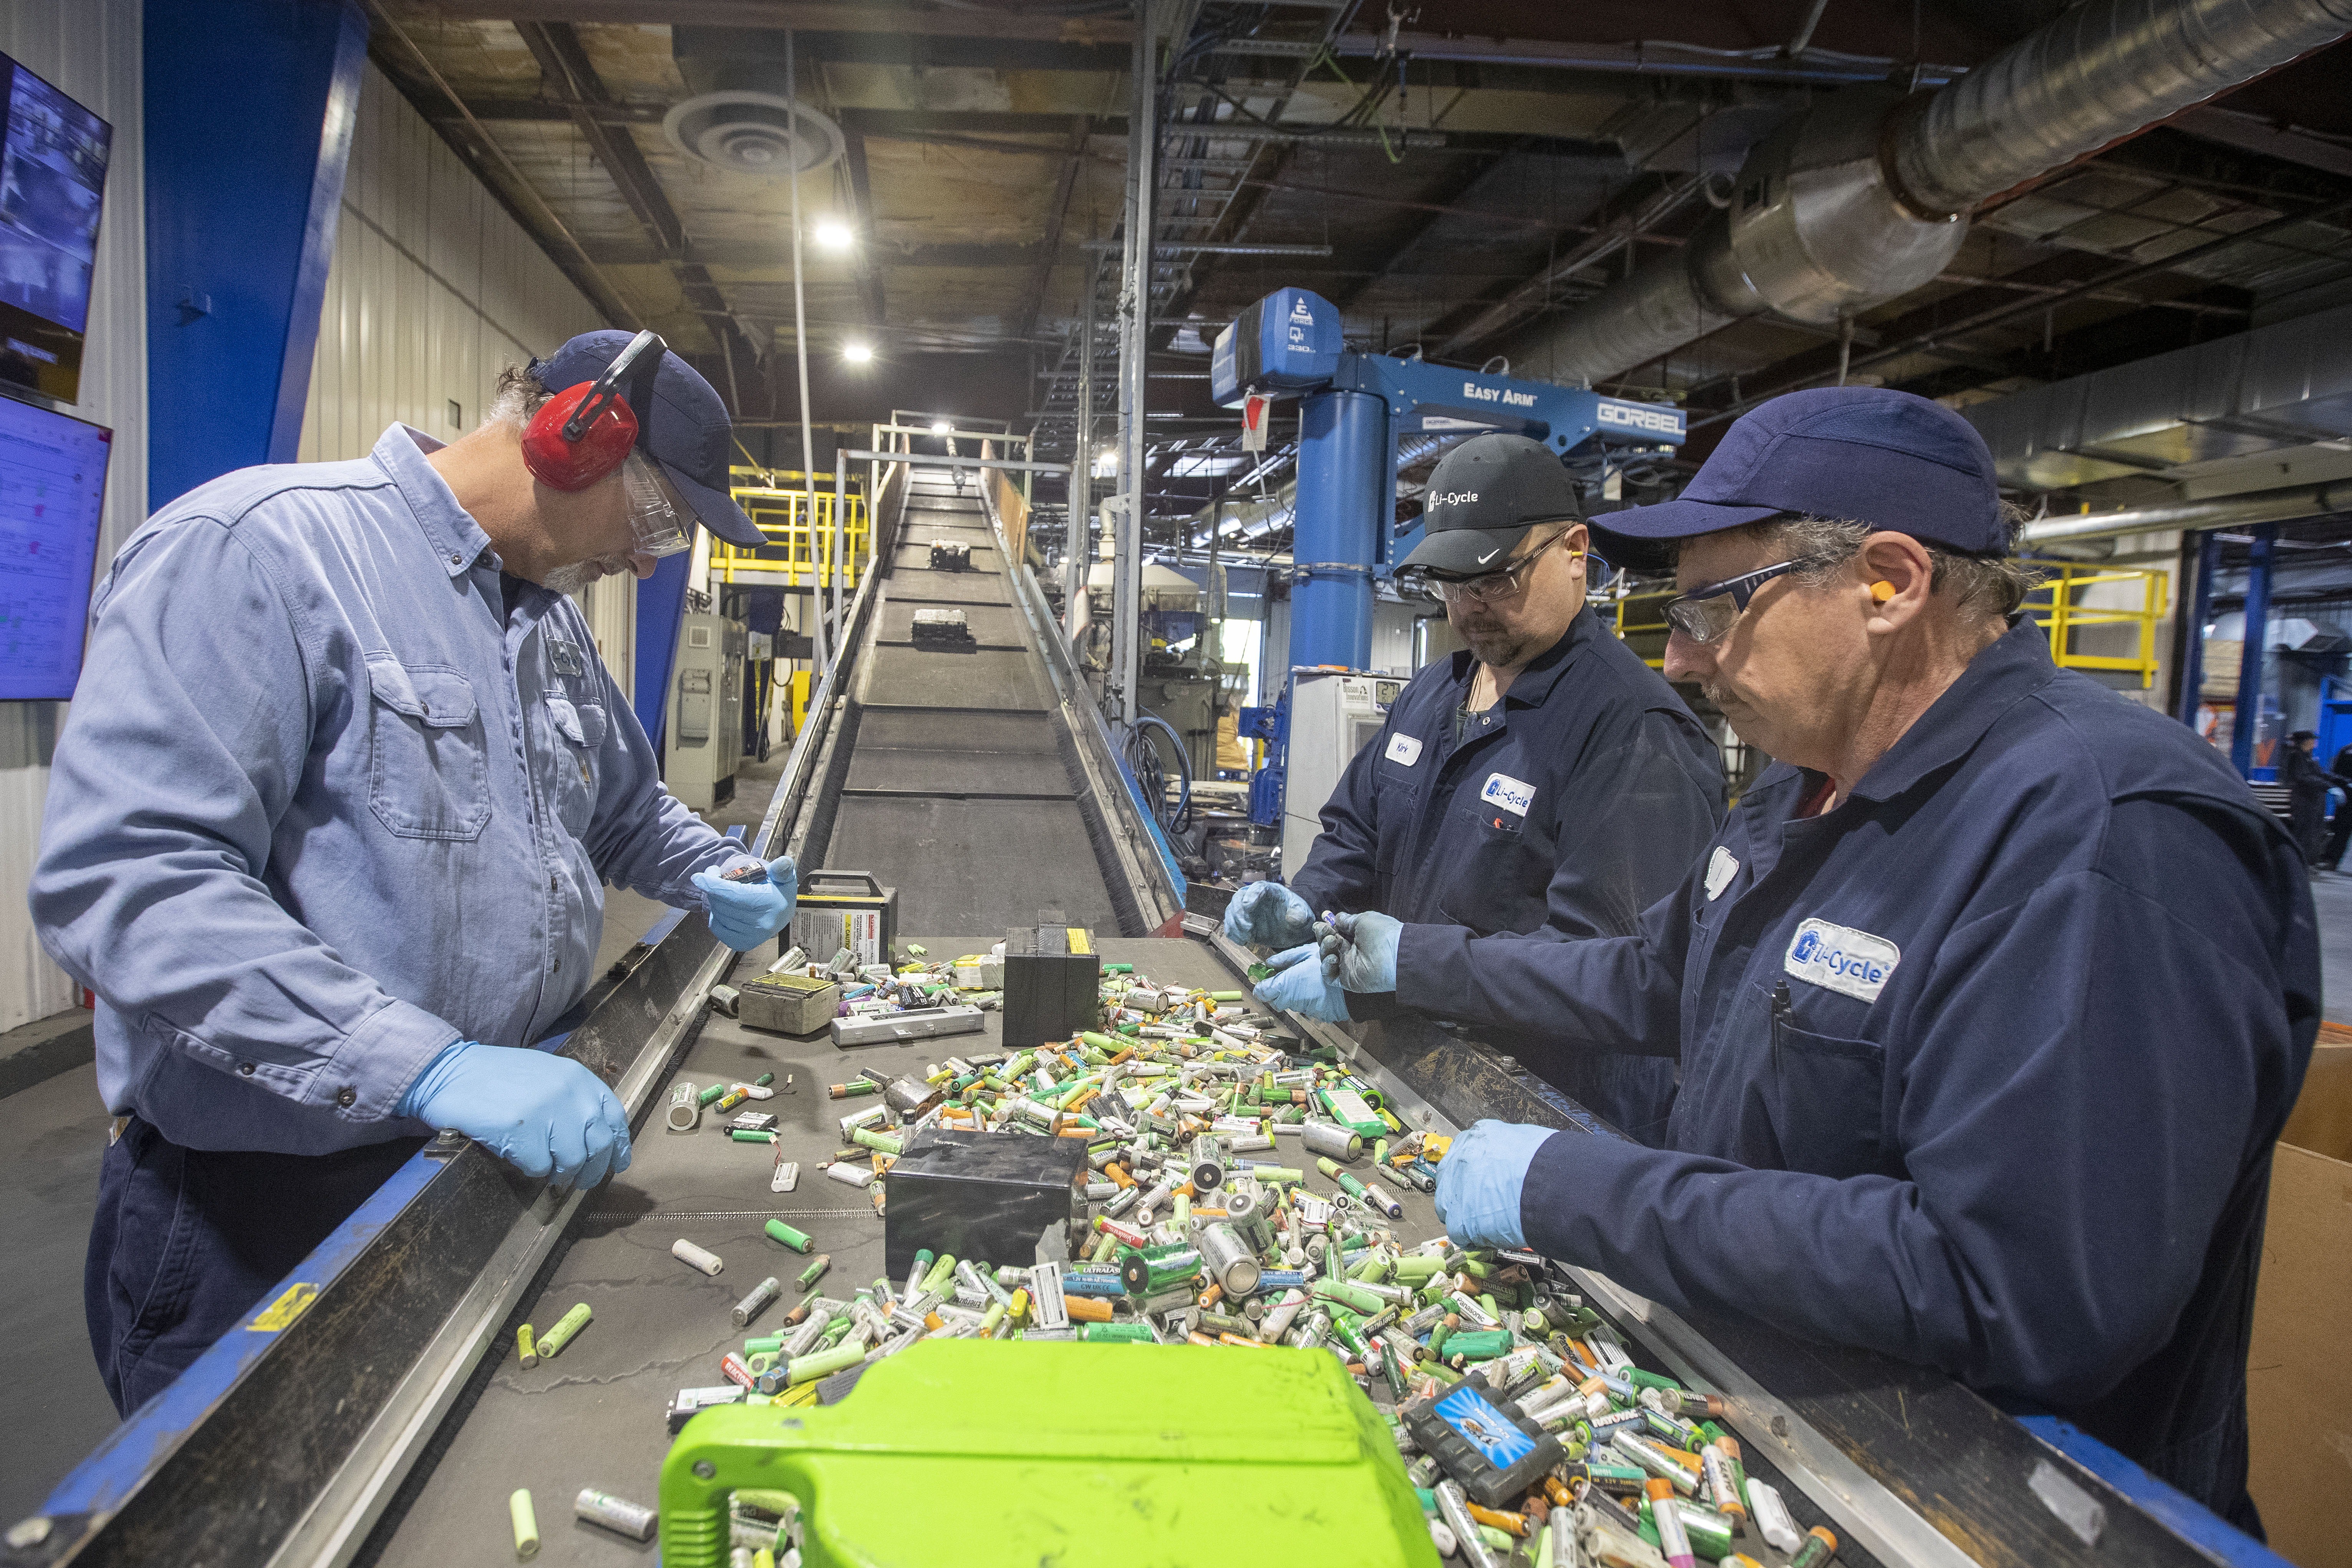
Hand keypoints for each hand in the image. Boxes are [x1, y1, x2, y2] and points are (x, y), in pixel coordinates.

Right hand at [398, 1041, 632, 1188]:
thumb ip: (573, 1101)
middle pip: (600, 1145)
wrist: (452, 1072)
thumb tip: (595, 1141)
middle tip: (579, 1181)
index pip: (615, 1118)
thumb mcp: (548, 1076)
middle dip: (592, 1170)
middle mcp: (571, 1093)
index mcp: (579, 1079)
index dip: (619, 1146)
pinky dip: (532, 1169)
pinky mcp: (523, 1131)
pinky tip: (520, 1159)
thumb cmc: (499, 1077)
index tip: (617, 1164)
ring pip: (573, 1161)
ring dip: (562, 1174)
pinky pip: (540, 1167)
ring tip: (549, 1173)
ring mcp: (548, 1112)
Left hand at [691, 853, 797, 950]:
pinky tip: (724, 908)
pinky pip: (717, 928)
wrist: (782, 911)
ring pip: (719, 915)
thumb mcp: (784, 875)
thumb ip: (782, 868)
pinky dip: (715, 916)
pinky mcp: (743, 944)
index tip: (698, 877)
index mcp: (772, 904)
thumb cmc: (778, 890)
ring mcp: (753, 937)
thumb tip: (782, 864)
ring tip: (721, 891)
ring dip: (714, 900)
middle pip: (724, 904)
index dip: (714, 885)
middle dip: (713, 888)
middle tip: (714, 876)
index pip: (736, 895)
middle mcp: (763, 924)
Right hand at [1223, 880, 1314, 949]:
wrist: (1293, 928)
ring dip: (1235, 925)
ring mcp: (1247, 910)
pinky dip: (1233, 933)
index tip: (1248, 906)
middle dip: (1239, 913)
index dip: (1251, 895)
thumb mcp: (1304, 915)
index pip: (1258, 887)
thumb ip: (1300, 915)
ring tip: (1247, 937)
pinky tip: (1243, 941)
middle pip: (1239, 899)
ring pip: (1231, 912)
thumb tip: (1292, 918)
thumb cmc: (1298, 916)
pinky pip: (1230, 925)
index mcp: (1271, 891)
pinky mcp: (1242, 923)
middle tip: (1248, 928)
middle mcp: (1255, 897)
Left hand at [1253, 942, 1350, 1021]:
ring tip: (1308, 982)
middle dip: (1278, 991)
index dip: (1262, 987)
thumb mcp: (1307, 952)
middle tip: (1289, 979)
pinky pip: (1308, 1008)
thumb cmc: (1330, 963)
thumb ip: (1285, 958)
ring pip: (1292, 1004)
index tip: (1265, 980)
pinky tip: (1319, 990)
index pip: (1262, 993)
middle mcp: (1292, 1001)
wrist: (1355, 984)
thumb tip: (1268, 962)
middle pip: (1276, 1001)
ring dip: (1295, 996)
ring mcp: (1305, 1010)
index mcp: (1285, 985)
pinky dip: (1309, 1001)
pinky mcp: (1318, 1016)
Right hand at [1317, 909, 1401, 993]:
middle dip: (1323, 936)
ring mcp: (1349, 967)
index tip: (1322, 921)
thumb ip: (1347, 921)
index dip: (1327, 928)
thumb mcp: (1363, 920)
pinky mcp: (1348, 980)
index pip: (1336, 934)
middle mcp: (1352, 953)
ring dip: (1325, 949)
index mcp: (1357, 938)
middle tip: (1324, 929)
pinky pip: (1330, 976)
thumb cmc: (1383, 934)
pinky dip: (1326, 967)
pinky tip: (1334, 958)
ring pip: (1327, 959)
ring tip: (1332, 941)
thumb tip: (1335, 917)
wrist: (1396, 955)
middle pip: (1329, 946)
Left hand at [1433, 1120, 1555, 1248]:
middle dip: (1464, 1193)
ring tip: (1488, 1222)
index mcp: (1479, 1137)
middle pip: (1451, 1180)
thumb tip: (1512, 1163)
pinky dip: (1473, 1237)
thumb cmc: (1550, 1164)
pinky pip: (1459, 1232)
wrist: (1553, 1186)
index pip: (1465, 1156)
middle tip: (1482, 1204)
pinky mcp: (1460, 1219)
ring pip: (1449, 1206)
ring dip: (1466, 1215)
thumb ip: (1508, 1153)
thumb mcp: (1525, 1142)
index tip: (1483, 1183)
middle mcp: (1462, 1159)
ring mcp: (1457, 1189)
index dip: (1474, 1174)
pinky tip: (1490, 1236)